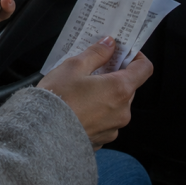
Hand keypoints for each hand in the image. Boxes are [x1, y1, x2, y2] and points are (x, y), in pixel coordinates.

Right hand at [37, 37, 152, 149]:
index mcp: (119, 89)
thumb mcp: (74, 66)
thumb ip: (96, 53)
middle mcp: (123, 111)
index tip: (122, 52)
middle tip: (94, 69)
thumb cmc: (58, 98)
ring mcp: (114, 128)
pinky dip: (97, 112)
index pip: (144, 69)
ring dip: (105, 96)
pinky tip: (78, 109)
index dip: (136, 57)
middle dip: (114, 76)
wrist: (41, 134)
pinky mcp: (102, 140)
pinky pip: (105, 121)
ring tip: (81, 91)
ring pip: (116, 105)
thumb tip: (109, 44)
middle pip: (129, 87)